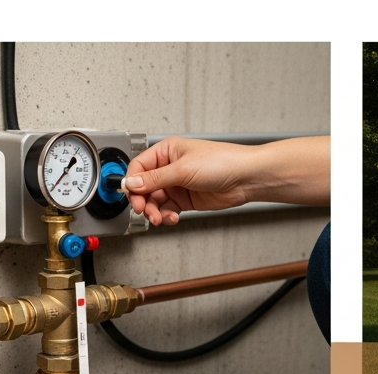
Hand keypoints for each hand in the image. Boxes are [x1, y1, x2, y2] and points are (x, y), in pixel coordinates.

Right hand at [123, 137, 259, 225]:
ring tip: (159, 218)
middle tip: (144, 211)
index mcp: (166, 151)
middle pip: (145, 187)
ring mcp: (179, 184)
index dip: (133, 182)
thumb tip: (131, 183)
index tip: (132, 196)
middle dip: (143, 200)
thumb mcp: (183, 169)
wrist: (246, 178)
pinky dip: (167, 215)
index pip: (139, 167)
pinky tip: (171, 218)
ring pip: (156, 200)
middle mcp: (170, 167)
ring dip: (155, 211)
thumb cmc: (222, 162)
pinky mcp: (187, 199)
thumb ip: (155, 179)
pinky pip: (169, 209)